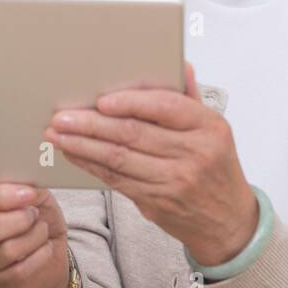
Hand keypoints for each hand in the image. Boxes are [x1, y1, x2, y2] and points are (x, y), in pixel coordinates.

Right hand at [0, 183, 70, 287]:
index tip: (28, 194)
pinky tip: (44, 248)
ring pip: (4, 251)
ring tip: (42, 230)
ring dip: (33, 237)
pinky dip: (39, 257)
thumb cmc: (36, 217)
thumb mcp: (35, 195)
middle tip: (34, 214)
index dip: (1, 196)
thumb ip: (28, 187)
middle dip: (16, 220)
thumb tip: (27, 186)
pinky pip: (18, 272)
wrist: (49, 250)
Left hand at [45, 62, 258, 266]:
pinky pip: (116, 179)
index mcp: (208, 127)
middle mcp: (192, 154)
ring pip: (119, 158)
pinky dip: (91, 164)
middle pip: (133, 134)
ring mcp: (173, 181)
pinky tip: (74, 153)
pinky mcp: (156, 202)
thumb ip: (190, 97)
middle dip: (92, 124)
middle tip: (63, 116)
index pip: (165, 107)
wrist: (229, 222)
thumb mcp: (215, 130)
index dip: (130, 102)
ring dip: (83, 145)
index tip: (102, 100)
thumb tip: (180, 66)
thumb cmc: (217, 168)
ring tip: (58, 134)